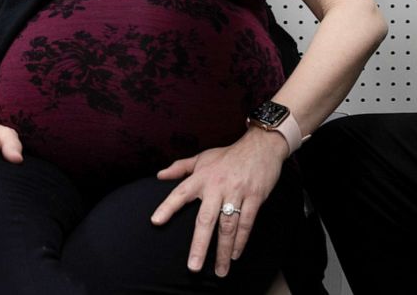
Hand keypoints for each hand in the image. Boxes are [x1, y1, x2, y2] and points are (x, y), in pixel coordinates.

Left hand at [150, 128, 287, 276]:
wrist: (261, 146)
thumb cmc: (229, 154)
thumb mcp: (203, 157)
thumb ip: (180, 167)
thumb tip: (159, 175)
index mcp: (202, 177)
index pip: (181, 193)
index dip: (168, 207)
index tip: (155, 221)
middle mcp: (218, 186)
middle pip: (206, 219)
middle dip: (200, 245)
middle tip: (194, 266)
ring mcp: (237, 193)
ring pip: (228, 226)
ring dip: (224, 250)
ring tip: (220, 271)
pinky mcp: (255, 197)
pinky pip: (247, 223)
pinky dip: (241, 240)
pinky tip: (235, 254)